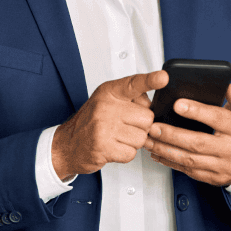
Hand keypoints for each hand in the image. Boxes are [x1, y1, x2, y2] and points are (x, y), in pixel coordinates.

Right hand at [52, 70, 167, 180]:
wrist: (67, 145)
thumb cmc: (91, 122)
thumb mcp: (107, 101)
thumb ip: (130, 98)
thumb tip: (152, 105)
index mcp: (109, 92)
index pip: (134, 83)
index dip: (150, 80)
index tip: (162, 77)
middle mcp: (106, 107)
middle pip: (147, 118)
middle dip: (141, 126)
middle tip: (124, 127)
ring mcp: (104, 127)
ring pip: (141, 137)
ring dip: (133, 142)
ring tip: (117, 137)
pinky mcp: (103, 147)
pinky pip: (131, 153)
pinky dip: (125, 154)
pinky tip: (113, 147)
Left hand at [145, 83, 230, 186]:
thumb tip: (226, 85)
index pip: (217, 119)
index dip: (196, 111)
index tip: (178, 104)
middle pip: (198, 143)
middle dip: (172, 135)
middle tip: (154, 126)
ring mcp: (222, 166)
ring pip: (190, 160)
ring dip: (166, 150)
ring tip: (149, 140)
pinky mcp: (213, 178)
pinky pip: (188, 171)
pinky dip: (170, 162)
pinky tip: (158, 153)